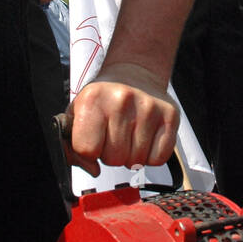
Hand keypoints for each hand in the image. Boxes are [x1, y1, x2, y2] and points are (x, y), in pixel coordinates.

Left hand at [65, 63, 180, 172]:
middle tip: (114, 135)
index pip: (87, 150)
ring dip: (131, 155)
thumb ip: (73, 145)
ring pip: (136, 161)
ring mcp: (148, 108)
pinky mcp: (169, 115)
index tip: (94, 140)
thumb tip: (92, 169)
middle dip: (111, 154)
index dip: (89, 152)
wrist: (134, 72)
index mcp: (92, 98)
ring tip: (129, 134)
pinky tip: (145, 138)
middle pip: (113, 159)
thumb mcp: (78, 112)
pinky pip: (158, 158)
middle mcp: (121, 101)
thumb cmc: (104, 97)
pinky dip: (150, 155)